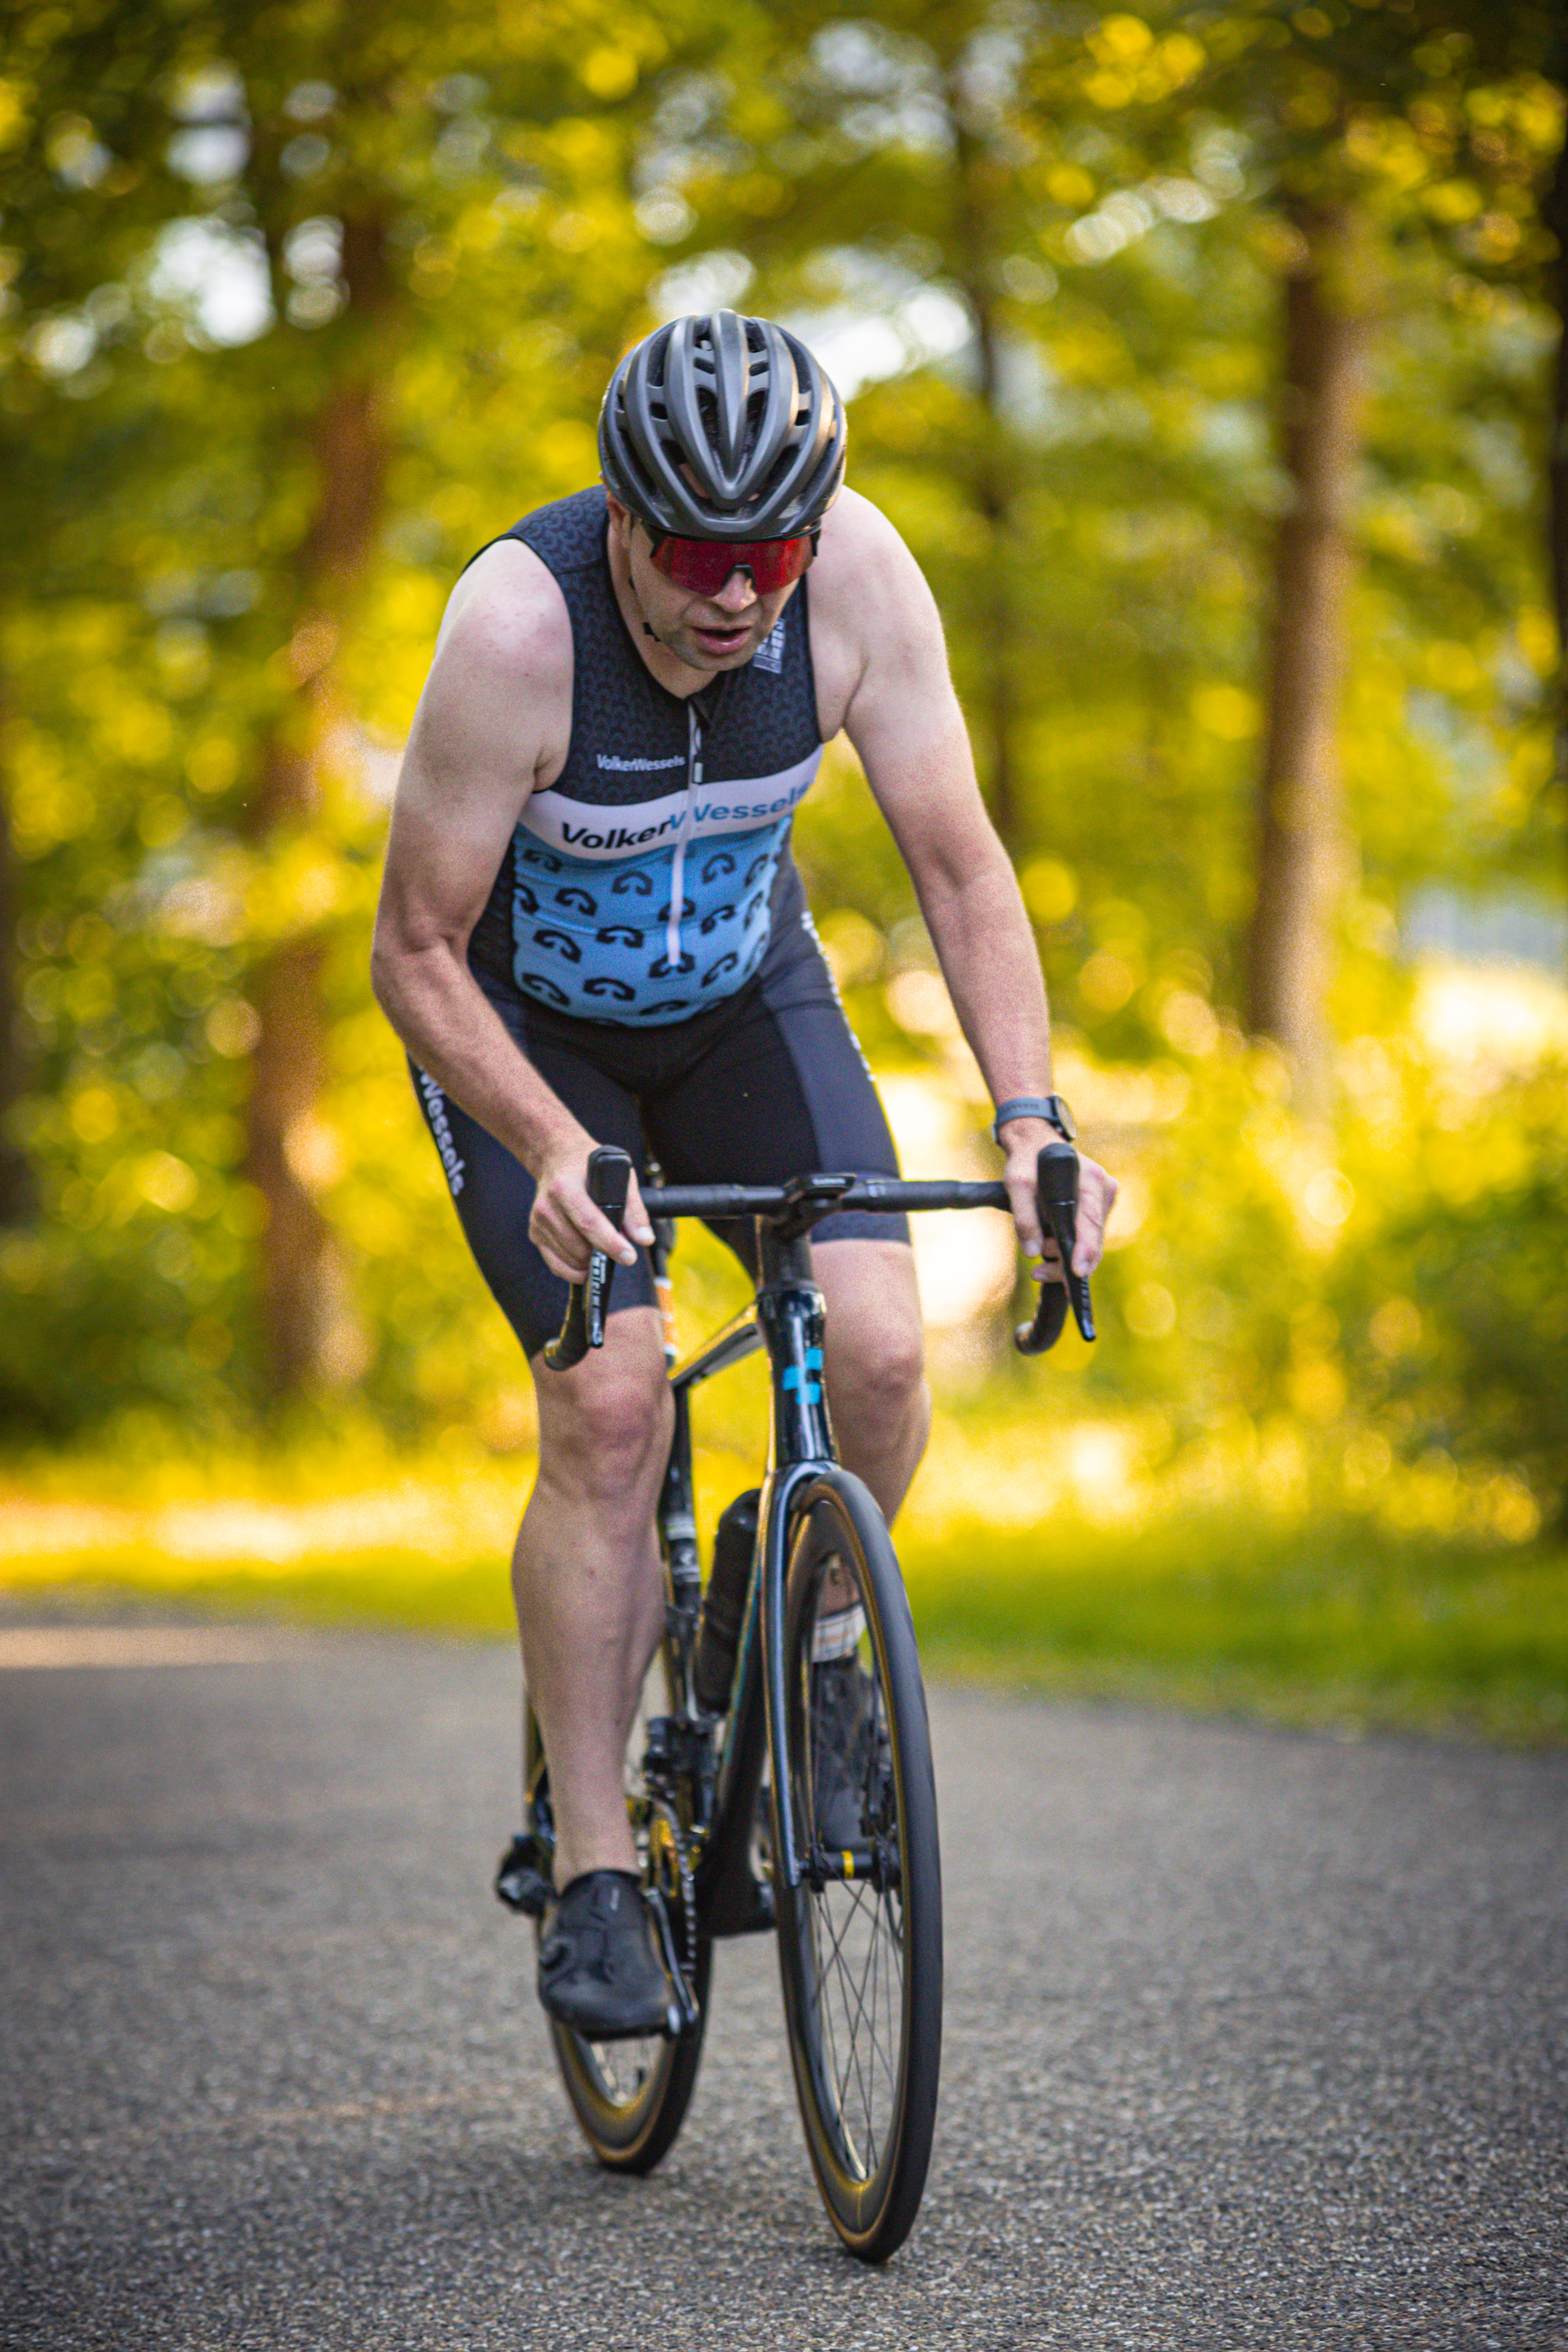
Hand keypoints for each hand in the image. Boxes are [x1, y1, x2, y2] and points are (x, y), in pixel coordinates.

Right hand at [528, 1138, 654, 1282]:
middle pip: (579, 1246)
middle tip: (619, 1248)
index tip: (629, 1256)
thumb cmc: (587, 1167)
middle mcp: (547, 1206)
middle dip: (603, 1253)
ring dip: (590, 1262)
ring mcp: (538, 1222)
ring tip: (601, 1248)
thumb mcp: (618, 1175)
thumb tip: (644, 1238)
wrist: (556, 1158)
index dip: (611, 1243)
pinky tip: (587, 1261)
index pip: (589, 1222)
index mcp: (565, 1187)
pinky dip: (575, 1270)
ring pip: (570, 1259)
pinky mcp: (535, 1234)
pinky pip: (557, 1266)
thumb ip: (633, 1209)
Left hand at [999, 1120, 1118, 1287]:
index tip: (1077, 1272)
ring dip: (1066, 1259)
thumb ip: (1024, 1217)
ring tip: (1039, 1268)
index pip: (1090, 1222)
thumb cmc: (1026, 1159)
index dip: (1085, 1250)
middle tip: (1038, 1272)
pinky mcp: (1096, 1208)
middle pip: (1093, 1239)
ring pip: (1091, 1242)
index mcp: (1090, 1180)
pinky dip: (1070, 1250)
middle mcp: (1104, 1190)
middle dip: (1068, 1262)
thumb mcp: (1017, 1184)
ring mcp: (1103, 1200)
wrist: (1034, 1141)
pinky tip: (1049, 1257)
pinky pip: (1087, 1236)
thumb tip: (1032, 1251)